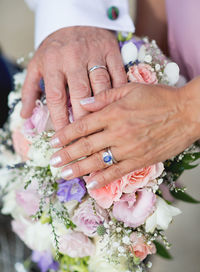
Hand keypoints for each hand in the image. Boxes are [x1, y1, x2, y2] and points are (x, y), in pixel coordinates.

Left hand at [20, 26, 125, 130]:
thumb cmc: (55, 48)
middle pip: (80, 92)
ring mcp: (94, 52)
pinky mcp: (110, 49)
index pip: (56, 96)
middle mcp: (73, 57)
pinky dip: (119, 90)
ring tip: (102, 125)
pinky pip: (117, 72)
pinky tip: (118, 105)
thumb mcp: (37, 64)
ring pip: (101, 83)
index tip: (64, 136)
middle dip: (83, 116)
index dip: (60, 119)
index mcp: (52, 62)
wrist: (75, 17)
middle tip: (86, 136)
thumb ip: (29, 90)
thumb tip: (25, 116)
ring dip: (102, 106)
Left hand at [49, 80, 199, 187]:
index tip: (53, 142)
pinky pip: (117, 172)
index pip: (82, 126)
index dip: (65, 135)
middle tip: (53, 161)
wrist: (186, 112)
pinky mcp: (141, 160)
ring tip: (64, 174)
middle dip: (66, 154)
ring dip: (78, 168)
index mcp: (113, 112)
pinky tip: (90, 183)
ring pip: (97, 161)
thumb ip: (104, 96)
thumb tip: (81, 104)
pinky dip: (102, 179)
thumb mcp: (130, 89)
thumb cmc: (159, 97)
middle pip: (85, 145)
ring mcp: (129, 148)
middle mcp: (118, 131)